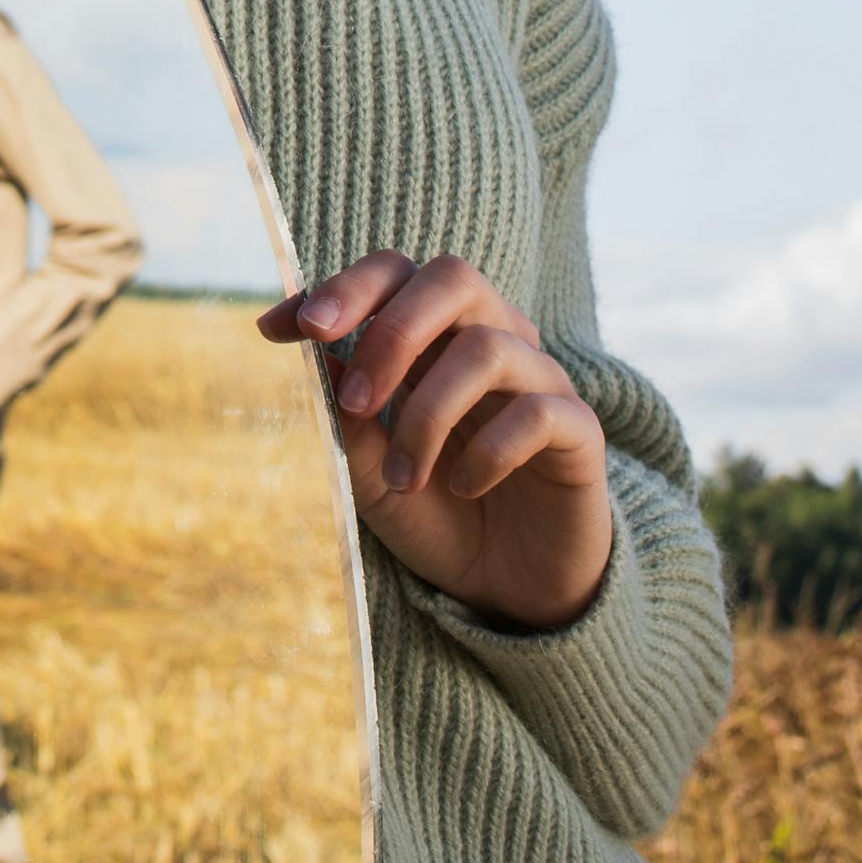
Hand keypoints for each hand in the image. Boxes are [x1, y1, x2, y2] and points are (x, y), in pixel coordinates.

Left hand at [261, 254, 614, 630]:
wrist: (508, 587)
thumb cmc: (438, 516)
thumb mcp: (372, 474)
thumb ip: (348, 416)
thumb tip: (316, 352)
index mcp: (436, 341)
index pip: (397, 275)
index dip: (341, 288)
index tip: (283, 331)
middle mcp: (492, 342)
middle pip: (452, 277)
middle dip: (392, 332)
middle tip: (355, 402)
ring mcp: (540, 380)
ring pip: (487, 348)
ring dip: (429, 414)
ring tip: (403, 477)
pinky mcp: (579, 429)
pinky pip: (537, 411)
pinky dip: (489, 450)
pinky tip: (465, 487)